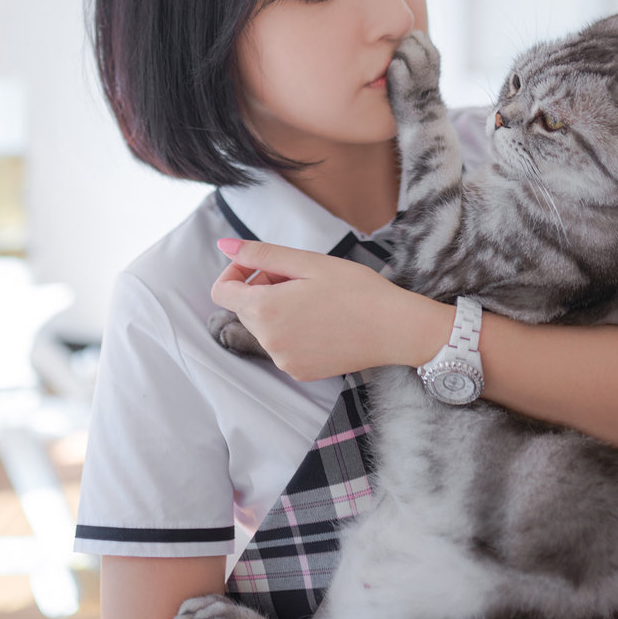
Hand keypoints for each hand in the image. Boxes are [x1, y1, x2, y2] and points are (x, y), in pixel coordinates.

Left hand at [211, 239, 450, 380]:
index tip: (264, 264)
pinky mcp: (299, 371)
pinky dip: (292, 330)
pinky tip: (323, 320)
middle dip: (262, 288)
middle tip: (301, 277)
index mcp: (265, 310)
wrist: (395, 329)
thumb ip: (262, 254)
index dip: (237, 271)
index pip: (222, 291)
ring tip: (315, 298)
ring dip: (277, 309)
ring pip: (264, 328)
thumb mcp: (309, 262)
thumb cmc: (357, 290)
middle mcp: (268, 341)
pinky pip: (282, 346)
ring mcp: (283, 361)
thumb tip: (224, 247)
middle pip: (245, 308)